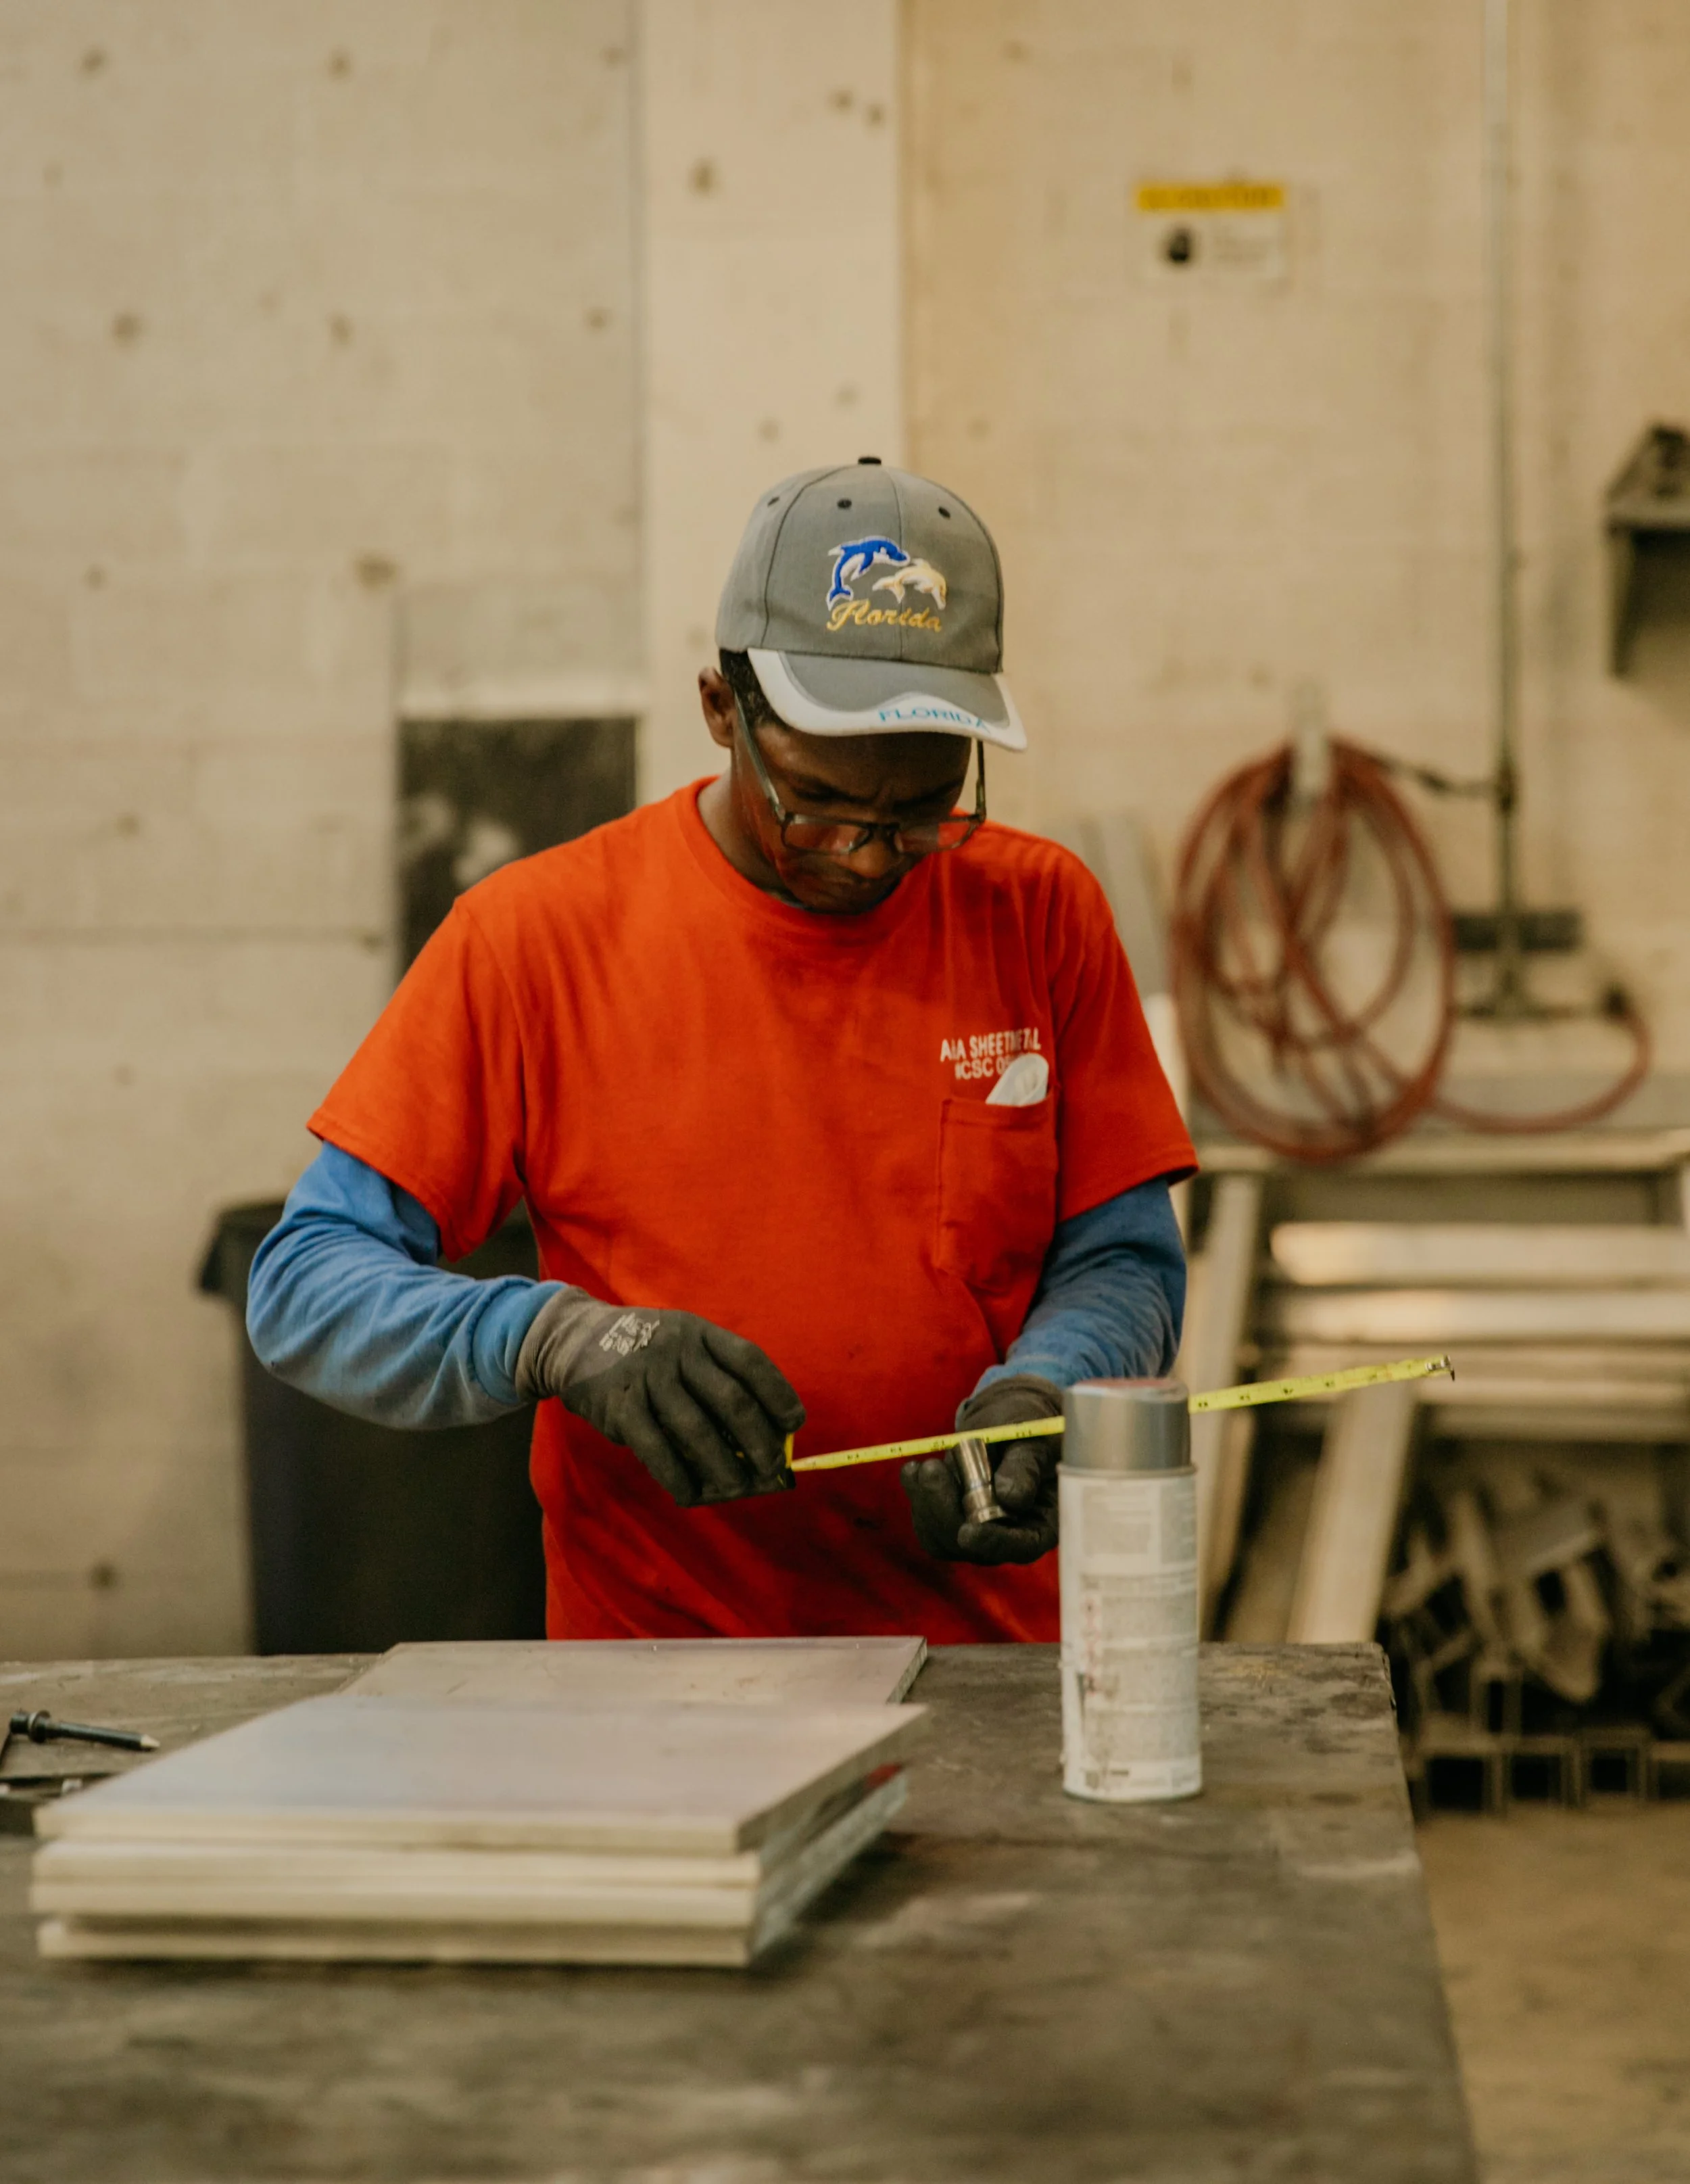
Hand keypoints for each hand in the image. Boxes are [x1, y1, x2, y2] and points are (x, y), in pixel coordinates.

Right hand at [517, 1293, 804, 1507]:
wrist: (572, 1339)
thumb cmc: (642, 1351)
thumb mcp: (679, 1344)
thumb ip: (710, 1378)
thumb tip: (748, 1438)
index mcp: (700, 1333)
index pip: (750, 1361)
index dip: (777, 1393)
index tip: (794, 1423)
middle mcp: (678, 1351)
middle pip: (731, 1399)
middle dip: (758, 1439)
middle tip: (772, 1467)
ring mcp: (648, 1377)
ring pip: (697, 1429)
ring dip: (723, 1464)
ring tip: (740, 1487)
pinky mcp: (619, 1405)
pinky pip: (655, 1448)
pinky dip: (677, 1475)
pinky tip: (691, 1493)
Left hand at [901, 1374, 1061, 1565]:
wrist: (1006, 1422)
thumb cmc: (1029, 1431)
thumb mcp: (1032, 1440)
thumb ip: (1025, 1467)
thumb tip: (1011, 1498)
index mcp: (1042, 1522)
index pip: (1021, 1547)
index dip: (994, 1543)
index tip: (968, 1532)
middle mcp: (1010, 1536)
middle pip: (974, 1547)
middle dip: (946, 1511)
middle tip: (931, 1469)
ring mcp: (979, 1532)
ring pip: (943, 1539)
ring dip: (927, 1503)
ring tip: (925, 1466)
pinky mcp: (953, 1522)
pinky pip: (927, 1524)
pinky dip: (917, 1498)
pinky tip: (912, 1471)